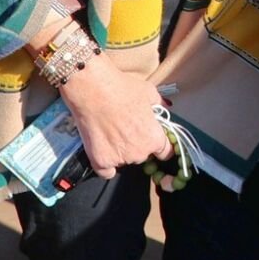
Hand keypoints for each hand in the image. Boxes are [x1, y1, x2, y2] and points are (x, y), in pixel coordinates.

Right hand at [54, 55, 169, 179]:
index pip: (165, 152)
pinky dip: (105, 163)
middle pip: (142, 154)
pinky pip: (106, 171)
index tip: (154, 141)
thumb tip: (165, 106)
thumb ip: (159, 104)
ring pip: (124, 160)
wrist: (92, 90)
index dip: (160, 146)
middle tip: (126, 127)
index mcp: (154, 138)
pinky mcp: (100, 162)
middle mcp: (139, 153)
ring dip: (120, 152)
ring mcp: (120, 160)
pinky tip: (102, 148)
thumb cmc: (121, 88)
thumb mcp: (149, 92)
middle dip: (137, 144)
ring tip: (110, 131)